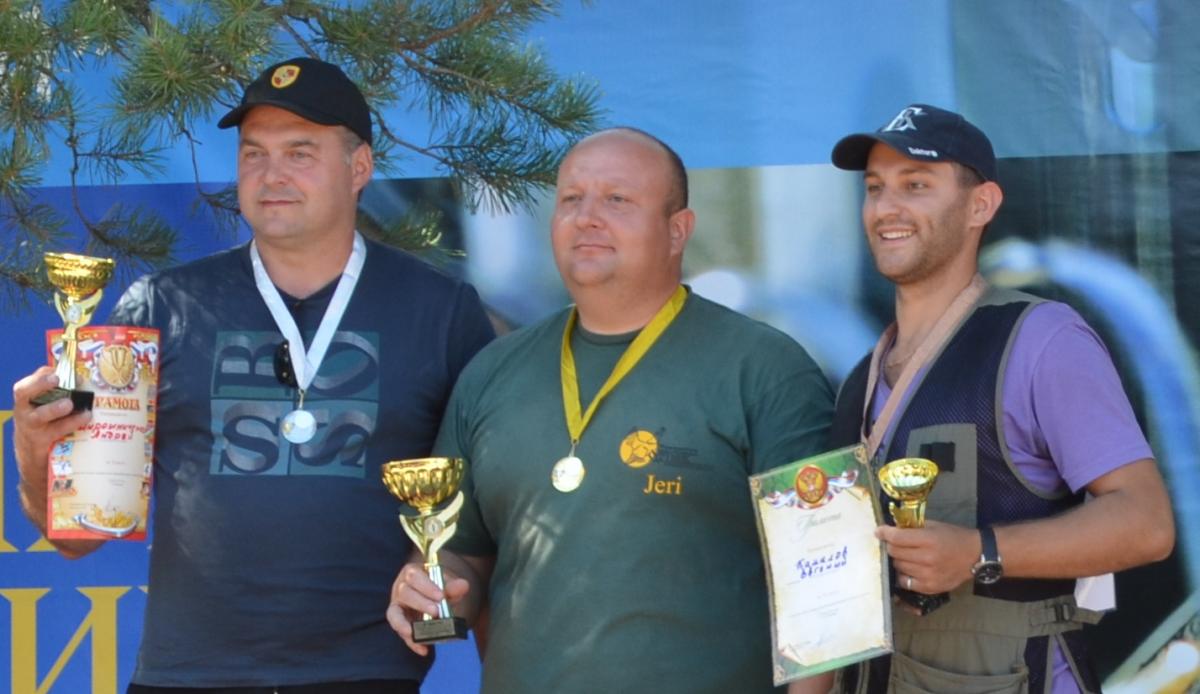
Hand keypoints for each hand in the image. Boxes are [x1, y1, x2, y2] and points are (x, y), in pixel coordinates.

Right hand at [12, 368, 92, 508]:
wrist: (34, 462)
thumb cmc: (45, 429)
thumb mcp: (45, 412)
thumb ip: (59, 396)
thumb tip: (87, 380)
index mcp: (25, 401)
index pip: (28, 382)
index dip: (41, 374)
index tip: (57, 369)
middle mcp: (24, 412)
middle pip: (23, 393)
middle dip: (39, 384)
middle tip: (57, 378)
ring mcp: (30, 429)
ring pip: (38, 416)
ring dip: (54, 408)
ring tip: (69, 404)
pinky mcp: (40, 444)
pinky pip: (55, 433)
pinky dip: (71, 424)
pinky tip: (85, 417)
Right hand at [386, 561, 470, 655]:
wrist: (433, 598)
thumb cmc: (437, 589)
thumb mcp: (447, 586)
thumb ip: (454, 587)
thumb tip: (463, 585)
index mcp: (412, 573)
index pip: (415, 576)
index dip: (426, 586)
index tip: (441, 596)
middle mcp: (401, 587)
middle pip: (405, 593)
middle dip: (421, 603)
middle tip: (436, 611)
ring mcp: (397, 605)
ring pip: (395, 613)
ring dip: (405, 624)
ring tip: (416, 634)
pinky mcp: (398, 622)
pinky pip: (400, 633)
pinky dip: (411, 642)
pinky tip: (424, 650)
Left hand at [876, 520, 980, 595]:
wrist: (975, 556)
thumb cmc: (954, 537)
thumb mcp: (934, 526)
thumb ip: (913, 527)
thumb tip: (891, 529)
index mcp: (929, 540)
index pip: (897, 538)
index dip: (884, 533)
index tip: (878, 531)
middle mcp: (927, 559)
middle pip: (895, 552)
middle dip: (891, 545)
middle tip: (894, 543)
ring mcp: (928, 575)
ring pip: (898, 567)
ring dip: (897, 559)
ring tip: (905, 555)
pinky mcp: (930, 587)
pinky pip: (905, 582)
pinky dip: (903, 575)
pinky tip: (909, 568)